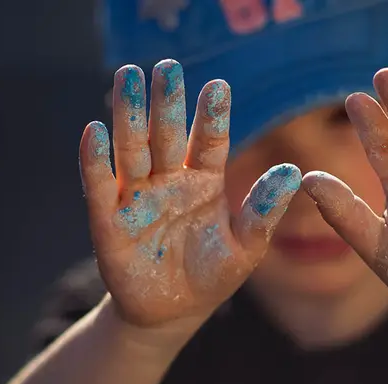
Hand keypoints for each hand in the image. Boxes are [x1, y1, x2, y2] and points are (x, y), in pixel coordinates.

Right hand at [79, 60, 300, 326]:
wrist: (172, 313)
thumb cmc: (212, 276)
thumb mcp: (246, 247)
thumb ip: (263, 211)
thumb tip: (293, 172)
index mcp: (203, 181)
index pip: (208, 141)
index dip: (212, 115)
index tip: (219, 86)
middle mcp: (168, 180)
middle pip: (165, 134)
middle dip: (166, 101)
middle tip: (166, 66)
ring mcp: (136, 198)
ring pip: (131, 149)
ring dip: (128, 115)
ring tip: (128, 77)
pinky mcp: (108, 222)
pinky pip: (99, 187)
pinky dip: (95, 161)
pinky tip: (94, 131)